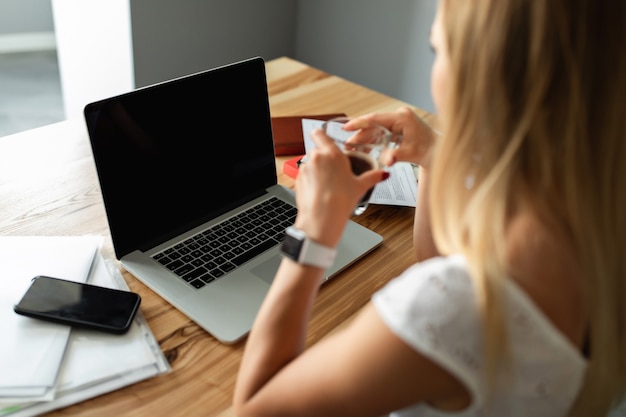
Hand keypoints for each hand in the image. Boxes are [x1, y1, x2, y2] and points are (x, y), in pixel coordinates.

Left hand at [294, 128, 387, 246]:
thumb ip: (372, 177)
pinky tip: (319, 192)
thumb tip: (382, 174)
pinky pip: (304, 176)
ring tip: (326, 185)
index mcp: (332, 154)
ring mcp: (305, 168)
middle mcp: (316, 157)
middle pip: (316, 150)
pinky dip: (309, 181)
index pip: (319, 133)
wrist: (322, 217)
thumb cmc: (340, 200)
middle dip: (323, 158)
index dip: (321, 135)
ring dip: (316, 170)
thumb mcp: (360, 187)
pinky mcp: (297, 180)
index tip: (325, 140)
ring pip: (310, 164)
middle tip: (333, 171)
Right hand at [345, 107, 437, 167]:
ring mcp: (399, 122)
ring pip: (376, 130)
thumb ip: (396, 156)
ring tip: (353, 149)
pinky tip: (365, 150)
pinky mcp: (398, 128)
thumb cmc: (430, 151)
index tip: (346, 127)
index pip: (376, 118)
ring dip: (365, 140)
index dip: (359, 123)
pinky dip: (374, 142)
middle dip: (360, 136)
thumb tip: (386, 162)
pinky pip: (382, 134)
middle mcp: (400, 117)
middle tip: (347, 145)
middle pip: (374, 125)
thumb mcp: (412, 154)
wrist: (439, 153)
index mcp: (403, 118)